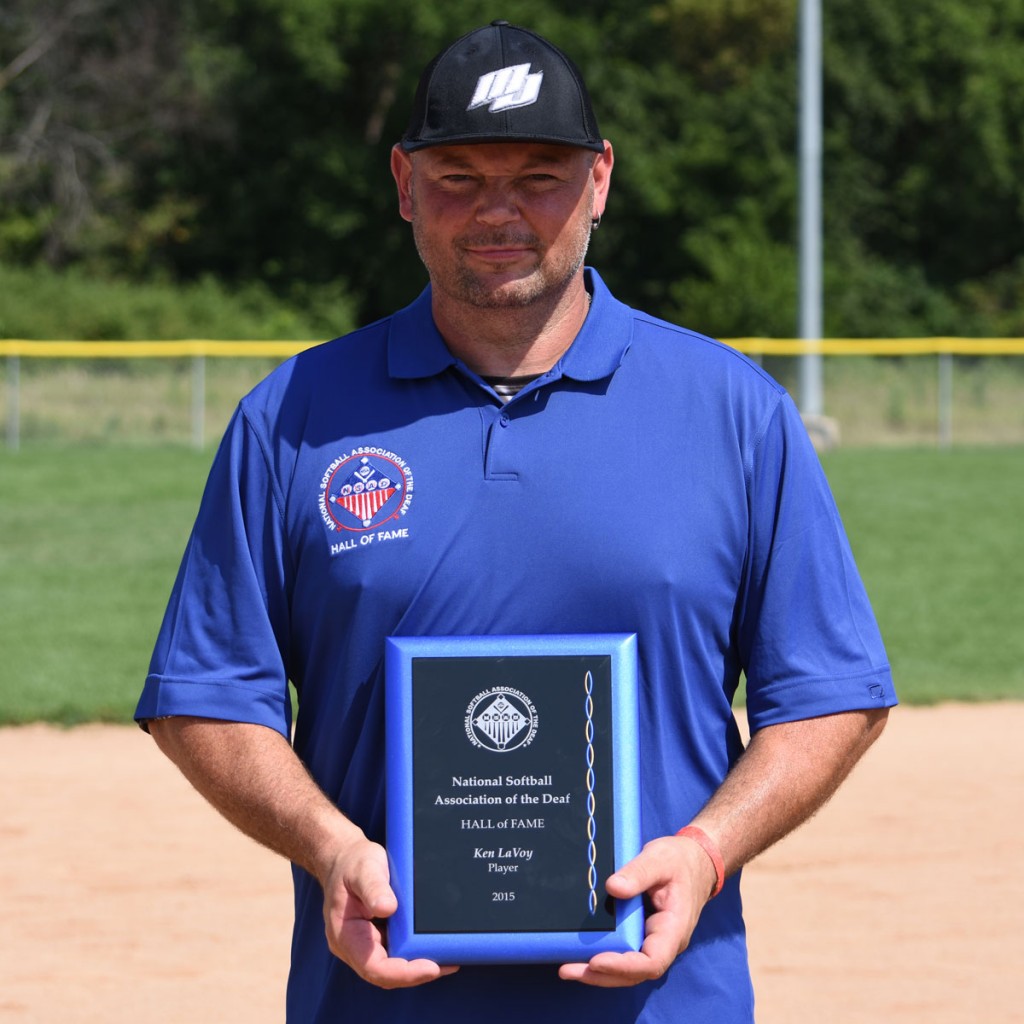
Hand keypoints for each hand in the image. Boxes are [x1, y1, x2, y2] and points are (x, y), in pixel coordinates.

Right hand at [320, 835, 459, 988]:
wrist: (345, 859)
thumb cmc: (352, 864)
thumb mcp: (363, 869)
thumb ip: (373, 888)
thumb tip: (387, 908)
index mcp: (345, 936)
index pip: (374, 967)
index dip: (403, 973)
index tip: (431, 967)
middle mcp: (354, 947)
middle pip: (386, 974)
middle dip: (417, 973)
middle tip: (449, 963)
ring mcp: (366, 945)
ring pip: (393, 967)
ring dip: (419, 965)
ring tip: (449, 956)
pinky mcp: (377, 939)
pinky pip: (396, 953)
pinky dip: (415, 952)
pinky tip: (435, 945)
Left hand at [558, 834, 715, 986]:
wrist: (693, 860)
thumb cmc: (679, 861)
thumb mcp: (659, 860)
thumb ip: (638, 873)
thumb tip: (613, 887)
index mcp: (674, 929)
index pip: (652, 961)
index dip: (624, 966)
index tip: (597, 961)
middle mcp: (664, 942)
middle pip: (634, 972)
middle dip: (602, 976)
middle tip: (569, 970)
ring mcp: (653, 940)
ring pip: (628, 967)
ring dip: (599, 973)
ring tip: (568, 969)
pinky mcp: (642, 933)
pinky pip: (624, 952)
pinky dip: (604, 957)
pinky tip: (581, 955)